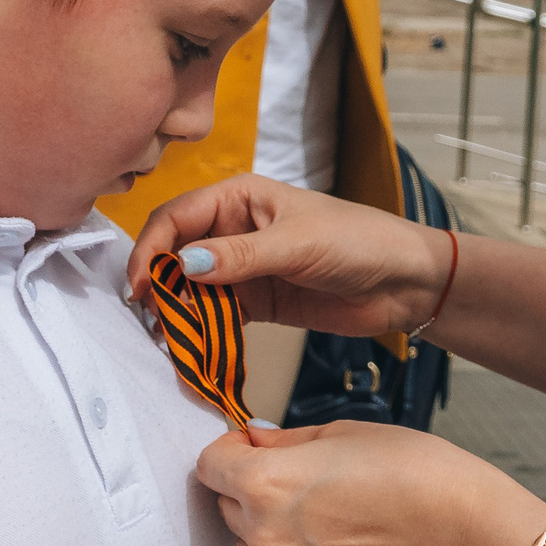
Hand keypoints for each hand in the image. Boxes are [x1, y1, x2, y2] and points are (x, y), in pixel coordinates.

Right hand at [128, 171, 453, 333]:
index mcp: (239, 197)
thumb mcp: (298, 244)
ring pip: (191, 288)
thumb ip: (240, 256)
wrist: (406, 282)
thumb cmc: (360, 241)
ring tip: (166, 340)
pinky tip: (192, 348)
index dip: (150, 249)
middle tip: (148, 320)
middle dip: (157, 284)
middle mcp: (234, 229)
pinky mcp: (257, 302)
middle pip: (175, 254)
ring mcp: (243, 268)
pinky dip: (201, 330)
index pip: (175, 218)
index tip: (140, 287)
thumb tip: (183, 263)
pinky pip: (216, 315)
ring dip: (176, 312)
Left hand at [201, 420, 545, 545]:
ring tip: (329, 517)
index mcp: (263, 484)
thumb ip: (282, 441)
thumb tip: (252, 442)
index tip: (257, 449)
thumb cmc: (409, 468)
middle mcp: (263, 537)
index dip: (231, 452)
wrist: (460, 527)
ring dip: (272, 532)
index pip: (208, 466)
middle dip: (251, 492)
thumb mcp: (340, 433)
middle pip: (227, 509)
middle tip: (305, 482)